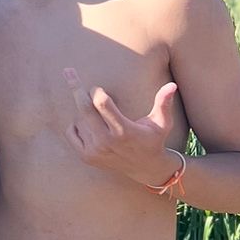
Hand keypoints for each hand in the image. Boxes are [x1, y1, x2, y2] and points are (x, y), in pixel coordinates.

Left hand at [64, 69, 180, 188]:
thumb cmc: (154, 139)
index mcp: (124, 130)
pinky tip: (87, 124)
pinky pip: (71, 132)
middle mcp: (107, 142)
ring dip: (83, 111)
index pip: (102, 104)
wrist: (145, 169)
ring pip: (79, 120)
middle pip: (84, 109)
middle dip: (76, 87)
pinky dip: (76, 124)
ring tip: (97, 114)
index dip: (97, 92)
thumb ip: (164, 103)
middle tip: (68, 71)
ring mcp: (95, 151)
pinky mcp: (86, 157)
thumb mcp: (162, 122)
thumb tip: (172, 85)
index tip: (98, 88)